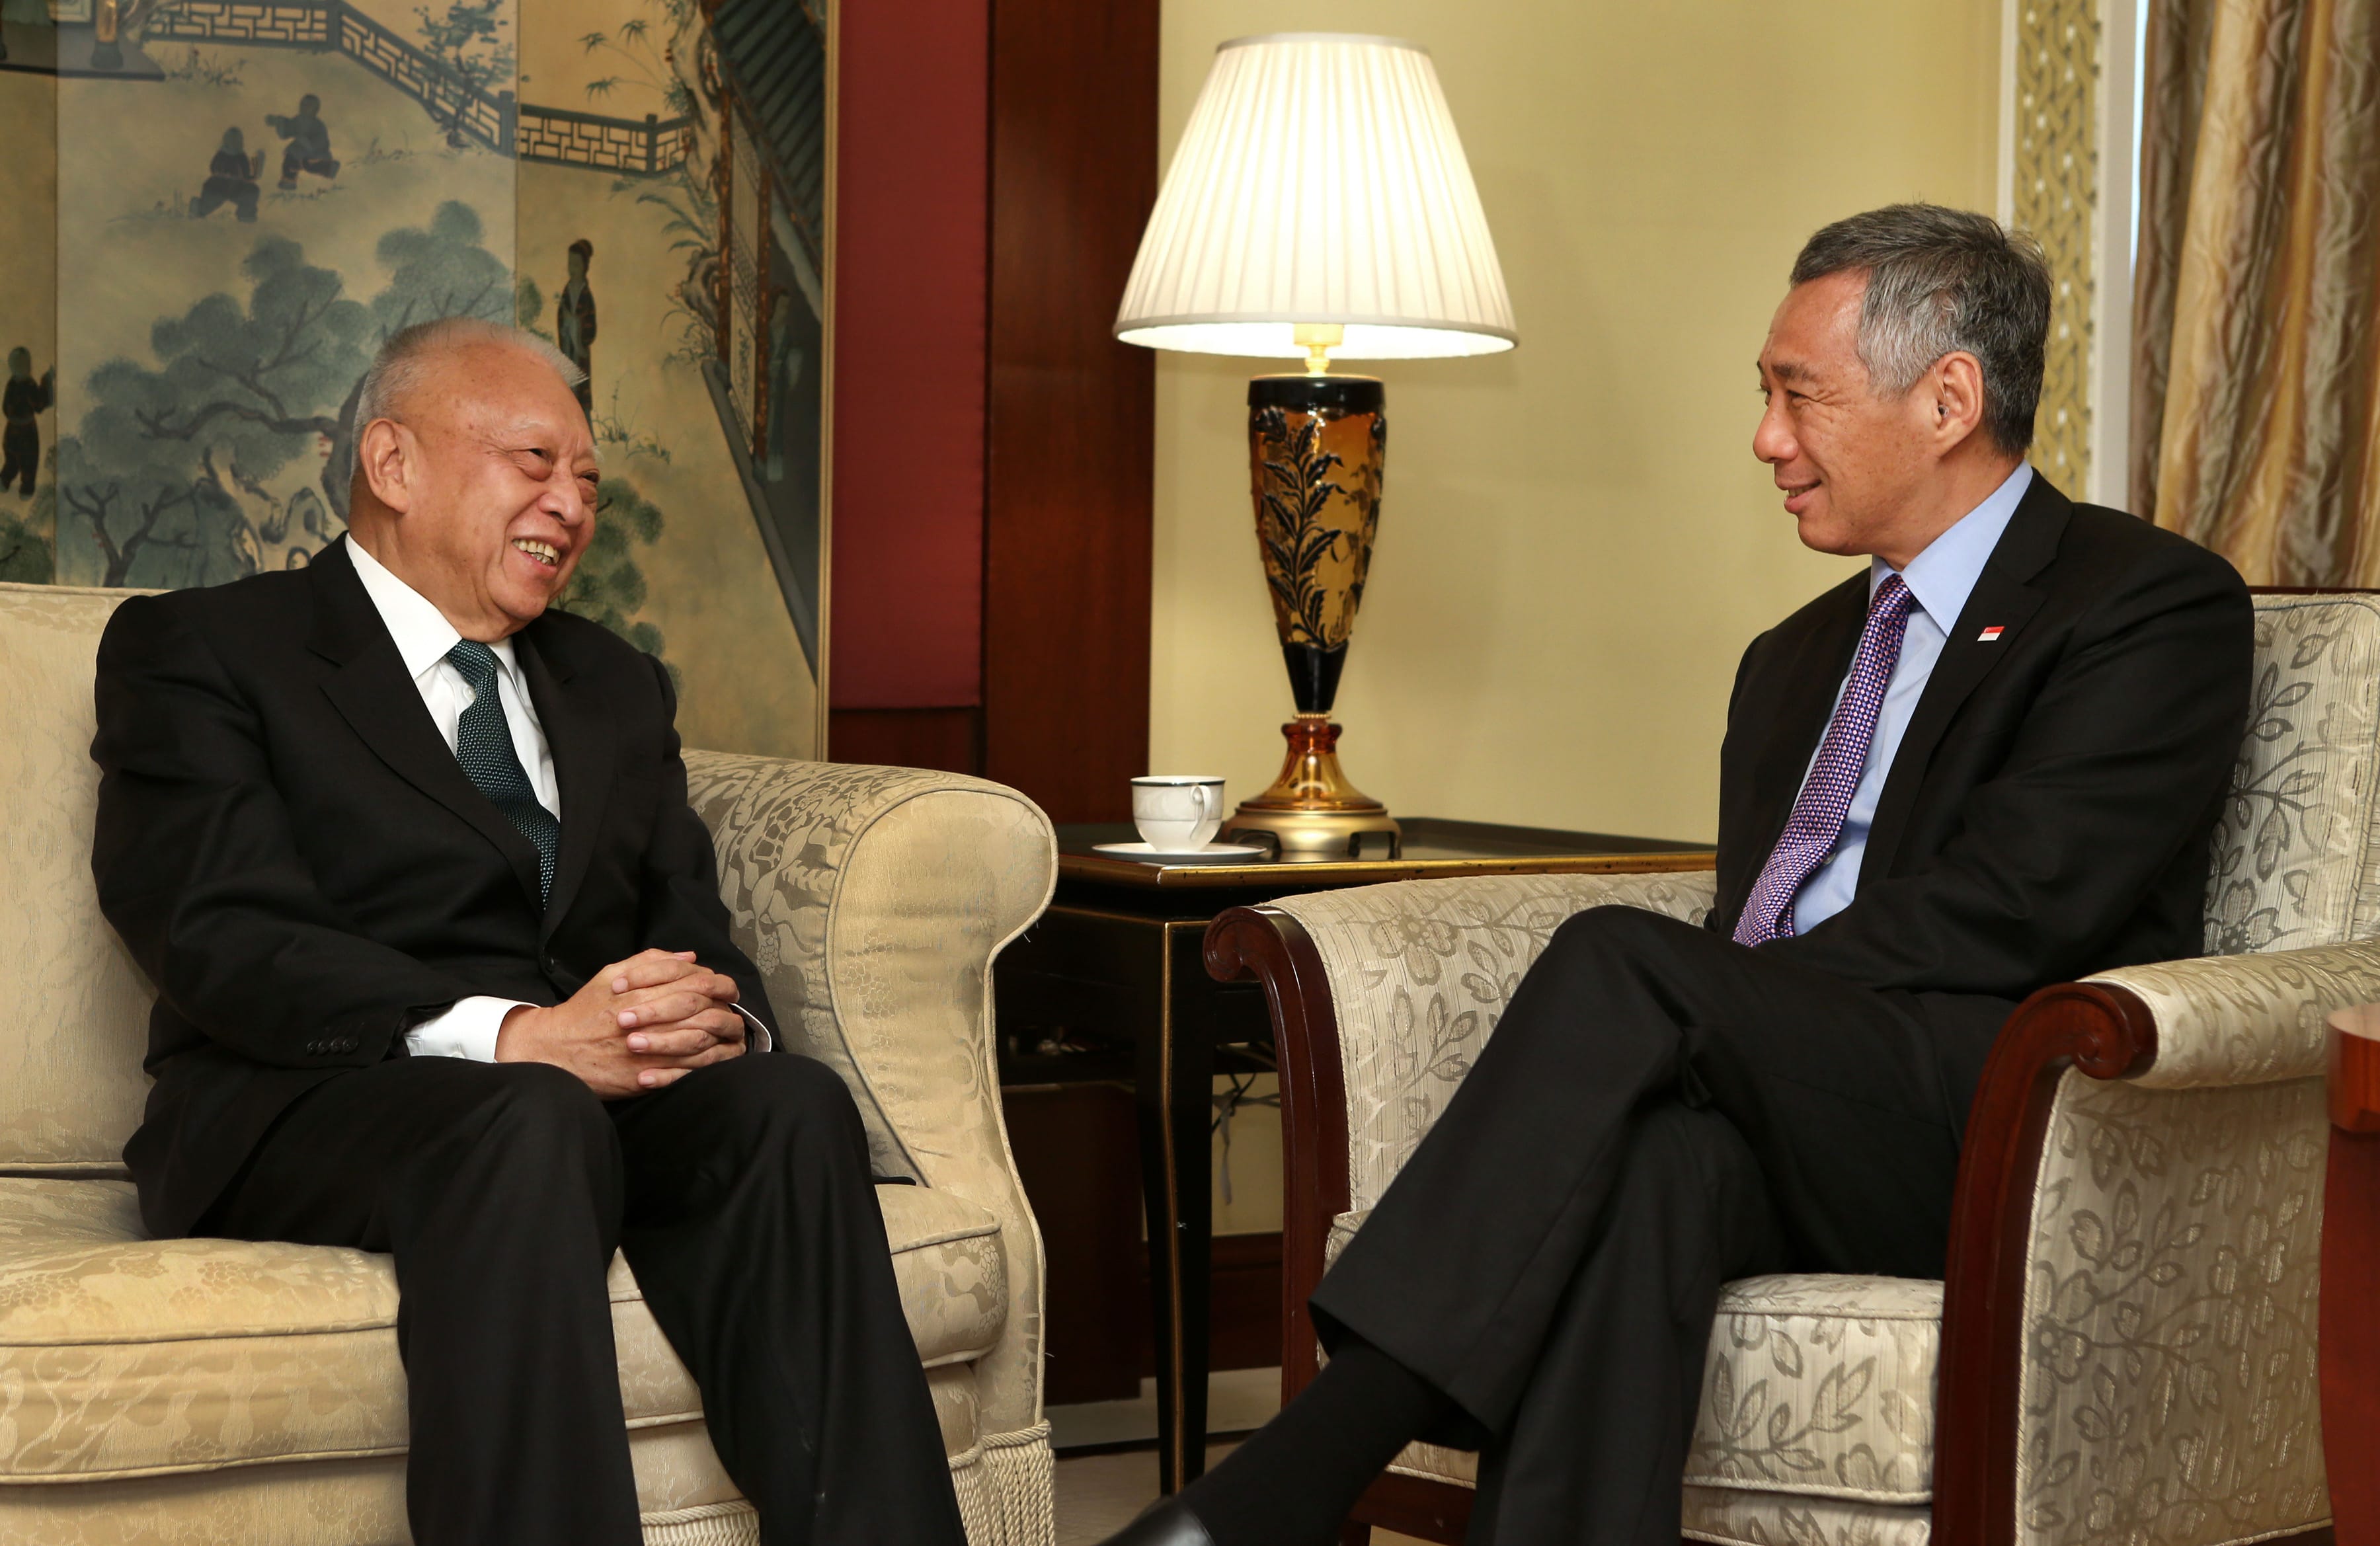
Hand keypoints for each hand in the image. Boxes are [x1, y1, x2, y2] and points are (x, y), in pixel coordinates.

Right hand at [494, 948, 746, 1097]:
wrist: (553, 1050)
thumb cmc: (584, 1010)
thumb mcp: (611, 975)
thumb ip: (651, 962)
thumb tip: (690, 957)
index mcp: (640, 991)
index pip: (695, 982)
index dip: (718, 985)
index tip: (725, 990)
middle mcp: (645, 1019)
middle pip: (703, 1011)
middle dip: (725, 1011)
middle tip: (732, 1013)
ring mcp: (646, 1050)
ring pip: (700, 1042)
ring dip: (720, 1038)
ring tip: (728, 1035)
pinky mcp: (644, 1077)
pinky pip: (686, 1072)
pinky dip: (706, 1065)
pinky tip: (715, 1060)